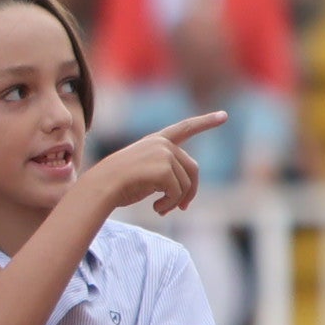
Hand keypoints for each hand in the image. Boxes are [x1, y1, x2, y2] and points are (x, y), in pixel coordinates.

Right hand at [88, 113, 225, 216]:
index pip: (185, 128)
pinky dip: (170, 204)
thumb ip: (166, 175)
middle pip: (193, 169)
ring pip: (186, 184)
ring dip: (176, 201)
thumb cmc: (116, 185)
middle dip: (191, 191)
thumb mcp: (143, 173)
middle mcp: (162, 144)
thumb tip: (186, 198)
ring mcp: (164, 155)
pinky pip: (178, 192)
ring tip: (160, 209)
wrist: (100, 187)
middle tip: (183, 208)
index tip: (224, 115)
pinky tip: (156, 208)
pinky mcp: (164, 169)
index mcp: (155, 141)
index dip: (205, 122)